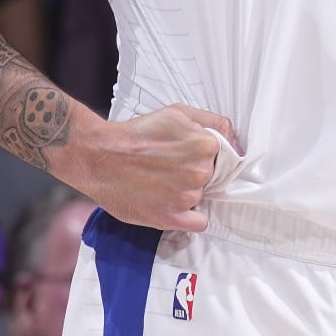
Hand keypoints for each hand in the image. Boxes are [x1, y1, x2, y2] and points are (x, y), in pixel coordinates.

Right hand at [70, 104, 239, 232]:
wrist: (100, 156)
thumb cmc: (137, 133)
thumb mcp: (177, 112)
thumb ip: (212, 122)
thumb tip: (235, 139)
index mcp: (205, 146)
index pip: (222, 156)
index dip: (203, 155)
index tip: (185, 155)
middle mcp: (200, 173)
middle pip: (211, 177)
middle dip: (194, 172)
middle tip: (169, 167)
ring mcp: (186, 198)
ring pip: (201, 198)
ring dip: (187, 193)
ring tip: (161, 182)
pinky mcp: (170, 218)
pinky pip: (198, 223)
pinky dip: (189, 216)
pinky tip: (171, 204)